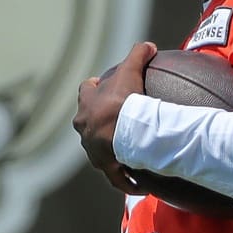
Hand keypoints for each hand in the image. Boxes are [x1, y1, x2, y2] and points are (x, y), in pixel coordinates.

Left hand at [72, 41, 154, 192]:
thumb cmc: (122, 101)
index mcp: (87, 105)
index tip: (101, 86)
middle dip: (97, 122)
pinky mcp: (104, 166)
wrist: (122, 131)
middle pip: (87, 122)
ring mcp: (92, 149)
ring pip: (98, 150)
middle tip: (115, 121)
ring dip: (109, 151)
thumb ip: (138, 55)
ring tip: (125, 154)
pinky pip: (115, 176)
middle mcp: (84, 128)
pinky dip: (125, 181)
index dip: (93, 88)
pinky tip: (138, 187)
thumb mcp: (130, 71)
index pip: (85, 92)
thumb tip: (148, 45)